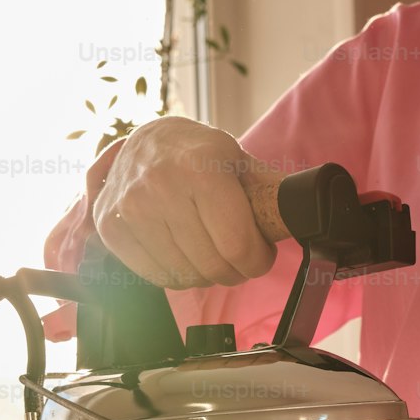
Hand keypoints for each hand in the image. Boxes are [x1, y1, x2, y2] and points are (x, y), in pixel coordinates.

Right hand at [92, 118, 277, 289]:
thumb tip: (309, 214)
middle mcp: (160, 185)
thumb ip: (270, 192)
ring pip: (185, 277)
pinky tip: (182, 252)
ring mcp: (130, 208)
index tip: (259, 254)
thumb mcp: (239, 162)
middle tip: (236, 255)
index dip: (256, 261)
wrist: (148, 142)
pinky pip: (157, 277)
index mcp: (201, 168)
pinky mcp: (110, 228)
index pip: (237, 246)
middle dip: (234, 270)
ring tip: (209, 250)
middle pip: (213, 267)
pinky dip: (177, 274)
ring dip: (205, 274)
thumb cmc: (200, 155)